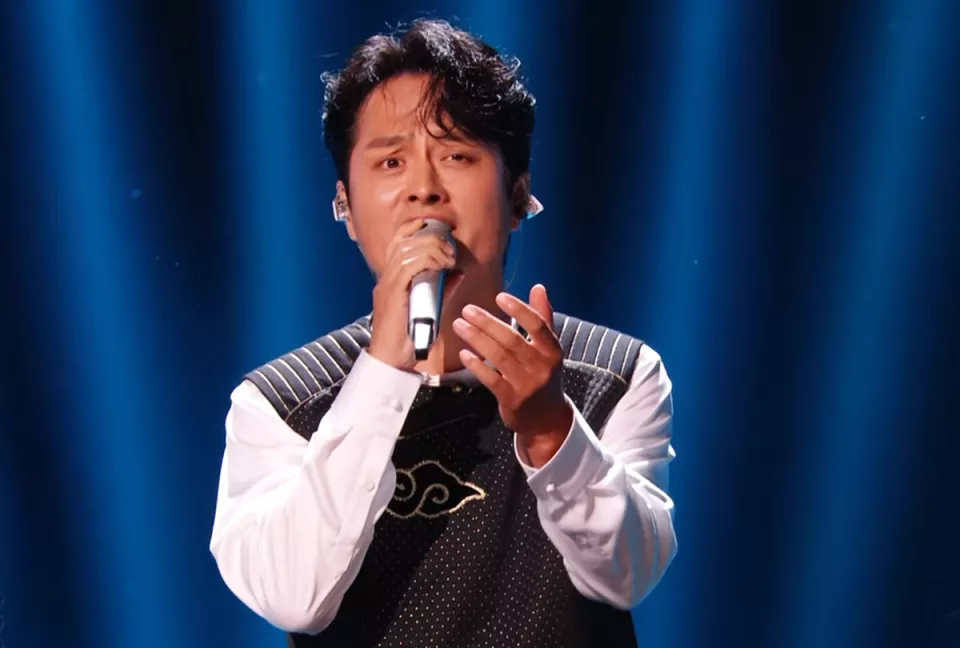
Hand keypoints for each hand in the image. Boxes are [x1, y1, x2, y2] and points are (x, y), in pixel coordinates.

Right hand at [367, 218, 456, 369]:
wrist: (390, 361)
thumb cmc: (407, 340)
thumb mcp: (430, 309)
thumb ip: (443, 289)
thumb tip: (458, 274)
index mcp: (391, 280)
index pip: (398, 242)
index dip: (415, 228)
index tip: (436, 227)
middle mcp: (386, 278)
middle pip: (404, 241)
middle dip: (430, 237)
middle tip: (450, 247)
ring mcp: (387, 285)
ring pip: (406, 250)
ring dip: (432, 248)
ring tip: (449, 257)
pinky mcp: (392, 295)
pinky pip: (407, 267)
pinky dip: (427, 261)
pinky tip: (442, 266)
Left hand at [453, 284, 572, 443]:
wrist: (546, 418)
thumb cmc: (543, 376)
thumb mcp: (548, 349)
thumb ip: (543, 318)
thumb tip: (538, 287)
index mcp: (552, 350)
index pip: (537, 325)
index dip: (518, 309)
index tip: (499, 297)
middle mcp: (541, 366)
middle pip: (511, 339)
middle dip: (487, 322)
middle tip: (467, 310)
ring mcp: (527, 384)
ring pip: (498, 357)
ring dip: (476, 339)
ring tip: (459, 326)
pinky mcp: (512, 400)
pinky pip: (491, 379)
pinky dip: (477, 365)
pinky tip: (464, 354)